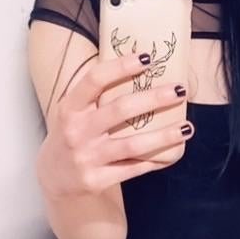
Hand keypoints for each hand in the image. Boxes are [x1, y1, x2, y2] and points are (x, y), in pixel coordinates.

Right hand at [37, 51, 193, 199]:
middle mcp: (76, 131)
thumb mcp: (74, 110)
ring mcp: (86, 158)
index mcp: (70, 107)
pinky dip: (155, 160)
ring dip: (164, 136)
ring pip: (132, 145)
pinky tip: (173, 152)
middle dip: (154, 98)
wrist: (52, 177)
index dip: (121, 67)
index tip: (147, 58)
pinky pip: (133, 169)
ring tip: (187, 127)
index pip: (95, 80)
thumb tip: (138, 64)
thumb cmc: (72, 133)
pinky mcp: (96, 180)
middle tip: (180, 90)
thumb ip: (96, 93)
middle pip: (120, 110)